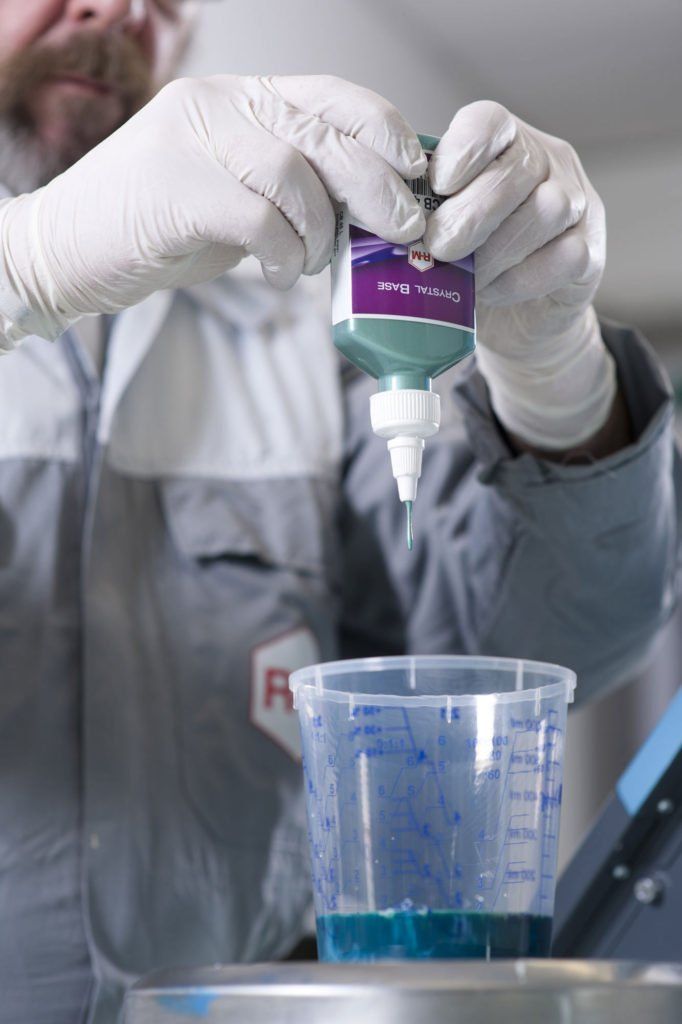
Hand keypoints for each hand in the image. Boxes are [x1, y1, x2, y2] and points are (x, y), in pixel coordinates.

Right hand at [0, 74, 425, 344]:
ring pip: (297, 175)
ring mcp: (193, 140)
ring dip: (321, 231)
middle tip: (402, 230)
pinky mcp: (174, 186)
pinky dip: (283, 254)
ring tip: (313, 263)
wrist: (68, 250)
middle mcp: (221, 105)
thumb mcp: (237, 195)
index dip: (384, 132)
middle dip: (379, 188)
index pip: (332, 96)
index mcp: (242, 100)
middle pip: (326, 134)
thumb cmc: (161, 227)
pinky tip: (279, 274)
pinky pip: (258, 217)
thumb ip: (294, 190)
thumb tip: (369, 214)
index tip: (415, 176)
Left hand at [424, 101, 614, 449]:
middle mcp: (549, 163)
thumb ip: (416, 209)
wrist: (512, 318)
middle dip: (470, 213)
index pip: (490, 122)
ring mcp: (577, 205)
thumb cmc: (466, 262)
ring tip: (464, 278)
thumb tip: (366, 212)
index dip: (463, 151)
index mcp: (505, 143)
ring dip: (495, 250)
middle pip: (518, 169)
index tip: (437, 187)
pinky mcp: (590, 253)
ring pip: (546, 211)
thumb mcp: (437, 225)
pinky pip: (562, 258)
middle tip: (437, 248)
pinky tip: (492, 292)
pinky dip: (520, 279)